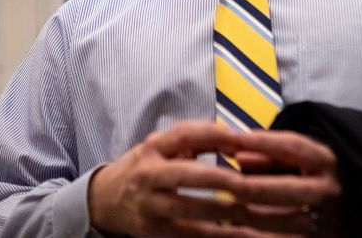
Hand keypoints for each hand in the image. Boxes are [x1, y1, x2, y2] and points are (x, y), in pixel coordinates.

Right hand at [88, 121, 313, 236]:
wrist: (104, 200)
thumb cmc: (142, 168)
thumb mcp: (159, 146)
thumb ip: (193, 139)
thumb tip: (236, 137)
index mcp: (154, 148)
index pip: (185, 134)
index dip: (214, 135)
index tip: (242, 139)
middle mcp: (151, 175)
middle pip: (187, 174)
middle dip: (220, 178)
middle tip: (249, 182)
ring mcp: (153, 206)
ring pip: (193, 209)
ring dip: (227, 214)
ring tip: (257, 214)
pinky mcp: (158, 232)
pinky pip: (192, 235)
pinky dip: (219, 236)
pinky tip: (243, 236)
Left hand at [231, 130, 341, 236]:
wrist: (338, 215)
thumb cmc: (306, 179)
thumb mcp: (293, 160)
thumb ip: (265, 155)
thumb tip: (236, 155)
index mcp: (324, 162)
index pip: (292, 146)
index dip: (262, 142)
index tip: (233, 140)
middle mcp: (327, 191)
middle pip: (286, 188)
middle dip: (252, 186)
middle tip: (225, 183)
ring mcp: (322, 221)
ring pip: (280, 220)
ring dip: (249, 214)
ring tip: (224, 207)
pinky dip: (253, 235)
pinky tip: (234, 229)